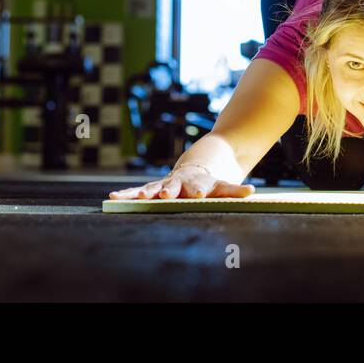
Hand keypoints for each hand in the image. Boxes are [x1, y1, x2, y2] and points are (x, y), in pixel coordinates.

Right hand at [108, 164, 254, 200]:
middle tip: (164, 194)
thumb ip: (235, 191)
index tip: (198, 194)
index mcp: (199, 183)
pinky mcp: (154, 187)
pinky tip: (112, 197)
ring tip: (133, 197)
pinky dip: (127, 194)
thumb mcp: (224, 185)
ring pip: (153, 188)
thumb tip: (251, 192)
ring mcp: (166, 184)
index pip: (200, 186)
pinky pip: (138, 191)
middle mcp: (180, 182)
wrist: (199, 164)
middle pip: (175, 186)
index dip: (199, 190)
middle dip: (169, 190)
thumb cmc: (212, 181)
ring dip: (144, 193)